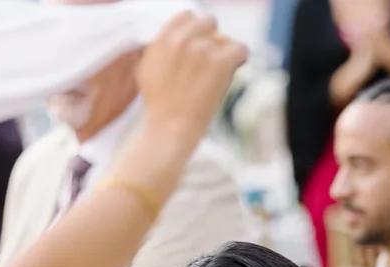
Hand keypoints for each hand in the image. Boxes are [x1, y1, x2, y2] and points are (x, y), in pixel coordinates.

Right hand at [137, 12, 247, 135]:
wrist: (169, 127)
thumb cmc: (159, 107)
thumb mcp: (148, 69)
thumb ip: (162, 49)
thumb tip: (174, 40)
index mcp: (164, 38)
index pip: (188, 16)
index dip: (196, 32)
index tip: (198, 48)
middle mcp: (182, 39)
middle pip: (208, 23)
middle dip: (211, 40)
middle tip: (210, 63)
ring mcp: (202, 49)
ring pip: (224, 39)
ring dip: (223, 56)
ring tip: (215, 77)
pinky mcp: (220, 62)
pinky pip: (240, 49)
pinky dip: (239, 60)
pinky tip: (231, 72)